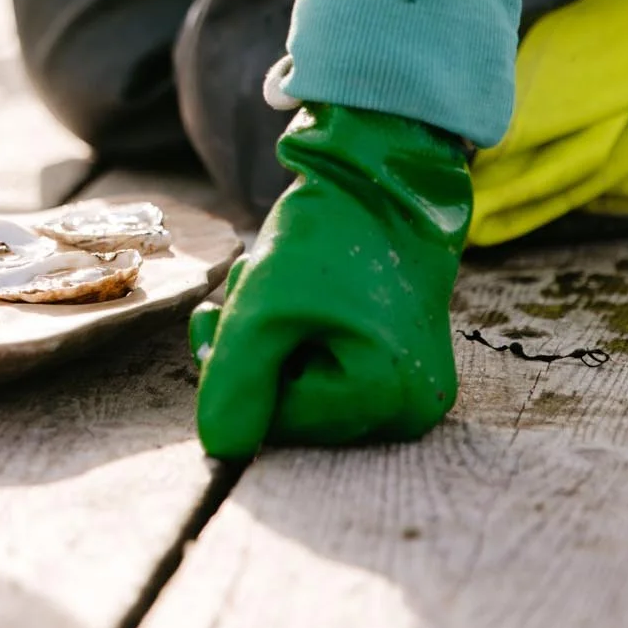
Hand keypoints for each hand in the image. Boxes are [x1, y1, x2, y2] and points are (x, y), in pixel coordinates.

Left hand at [188, 102, 472, 458]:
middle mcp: (410, 408)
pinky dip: (297, 332)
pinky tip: (296, 292)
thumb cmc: (330, 237)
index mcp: (385, 400)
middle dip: (252, 350)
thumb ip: (233, 380)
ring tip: (268, 280)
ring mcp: (412, 387)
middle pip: (293, 407)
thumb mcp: (262, 306)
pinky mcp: (402, 362)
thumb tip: (220, 449)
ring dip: (268, 336)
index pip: (275, 421)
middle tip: (241, 289)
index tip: (216, 313)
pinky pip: (329, 367)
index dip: (232, 370)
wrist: (383, 179)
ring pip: (304, 385)